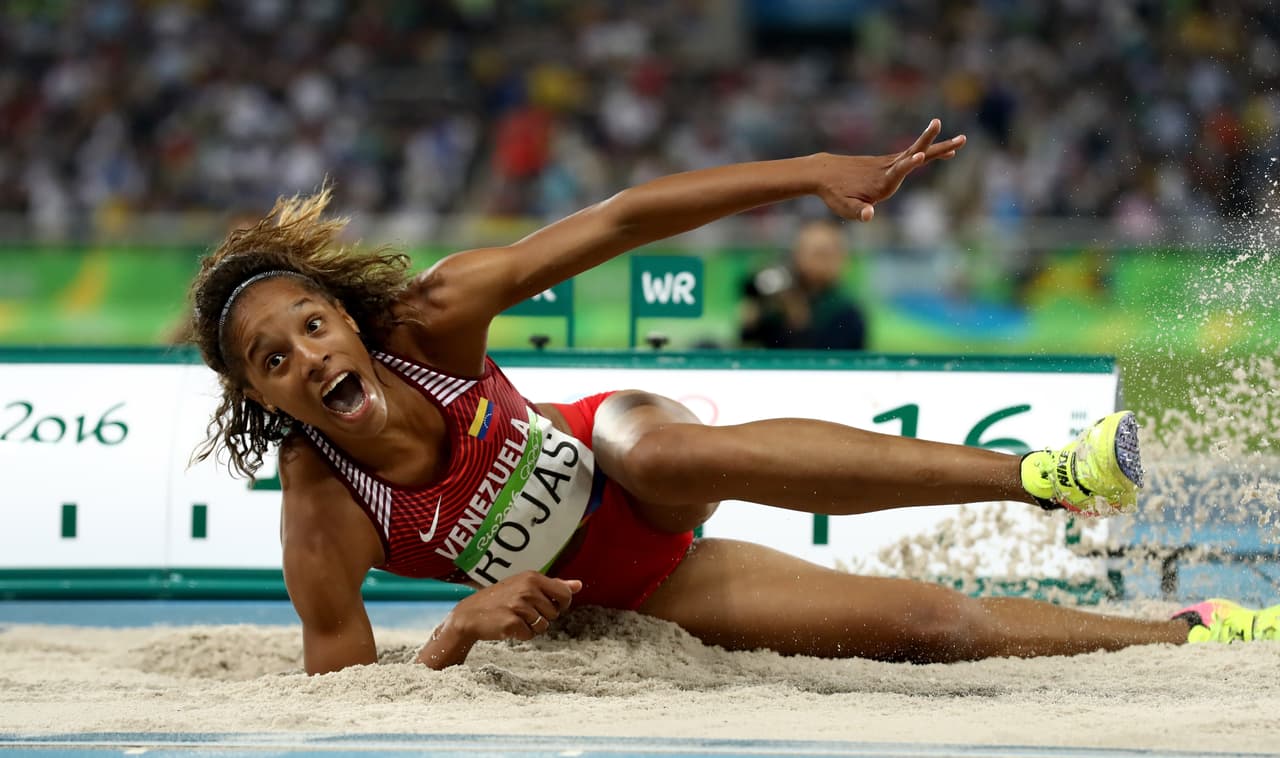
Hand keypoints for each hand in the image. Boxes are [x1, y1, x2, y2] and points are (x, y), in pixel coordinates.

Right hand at [451, 571, 581, 642]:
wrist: (470, 614)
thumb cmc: (501, 599)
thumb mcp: (526, 585)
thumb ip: (554, 585)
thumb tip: (578, 585)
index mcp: (533, 577)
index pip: (565, 594)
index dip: (561, 605)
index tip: (547, 605)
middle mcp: (527, 589)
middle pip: (555, 613)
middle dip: (543, 617)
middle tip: (523, 611)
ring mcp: (518, 606)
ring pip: (544, 626)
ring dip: (532, 627)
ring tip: (516, 618)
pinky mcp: (511, 623)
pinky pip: (530, 635)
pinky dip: (522, 634)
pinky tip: (509, 626)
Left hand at [813, 119, 964, 222]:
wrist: (823, 172)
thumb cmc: (834, 193)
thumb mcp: (844, 208)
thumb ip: (858, 212)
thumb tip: (869, 216)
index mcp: (881, 181)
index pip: (898, 170)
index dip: (908, 164)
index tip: (919, 155)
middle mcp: (887, 169)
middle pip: (916, 155)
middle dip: (936, 147)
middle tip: (960, 139)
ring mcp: (888, 163)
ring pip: (917, 152)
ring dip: (938, 147)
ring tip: (961, 142)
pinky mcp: (887, 162)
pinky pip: (911, 156)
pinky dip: (926, 152)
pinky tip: (936, 153)